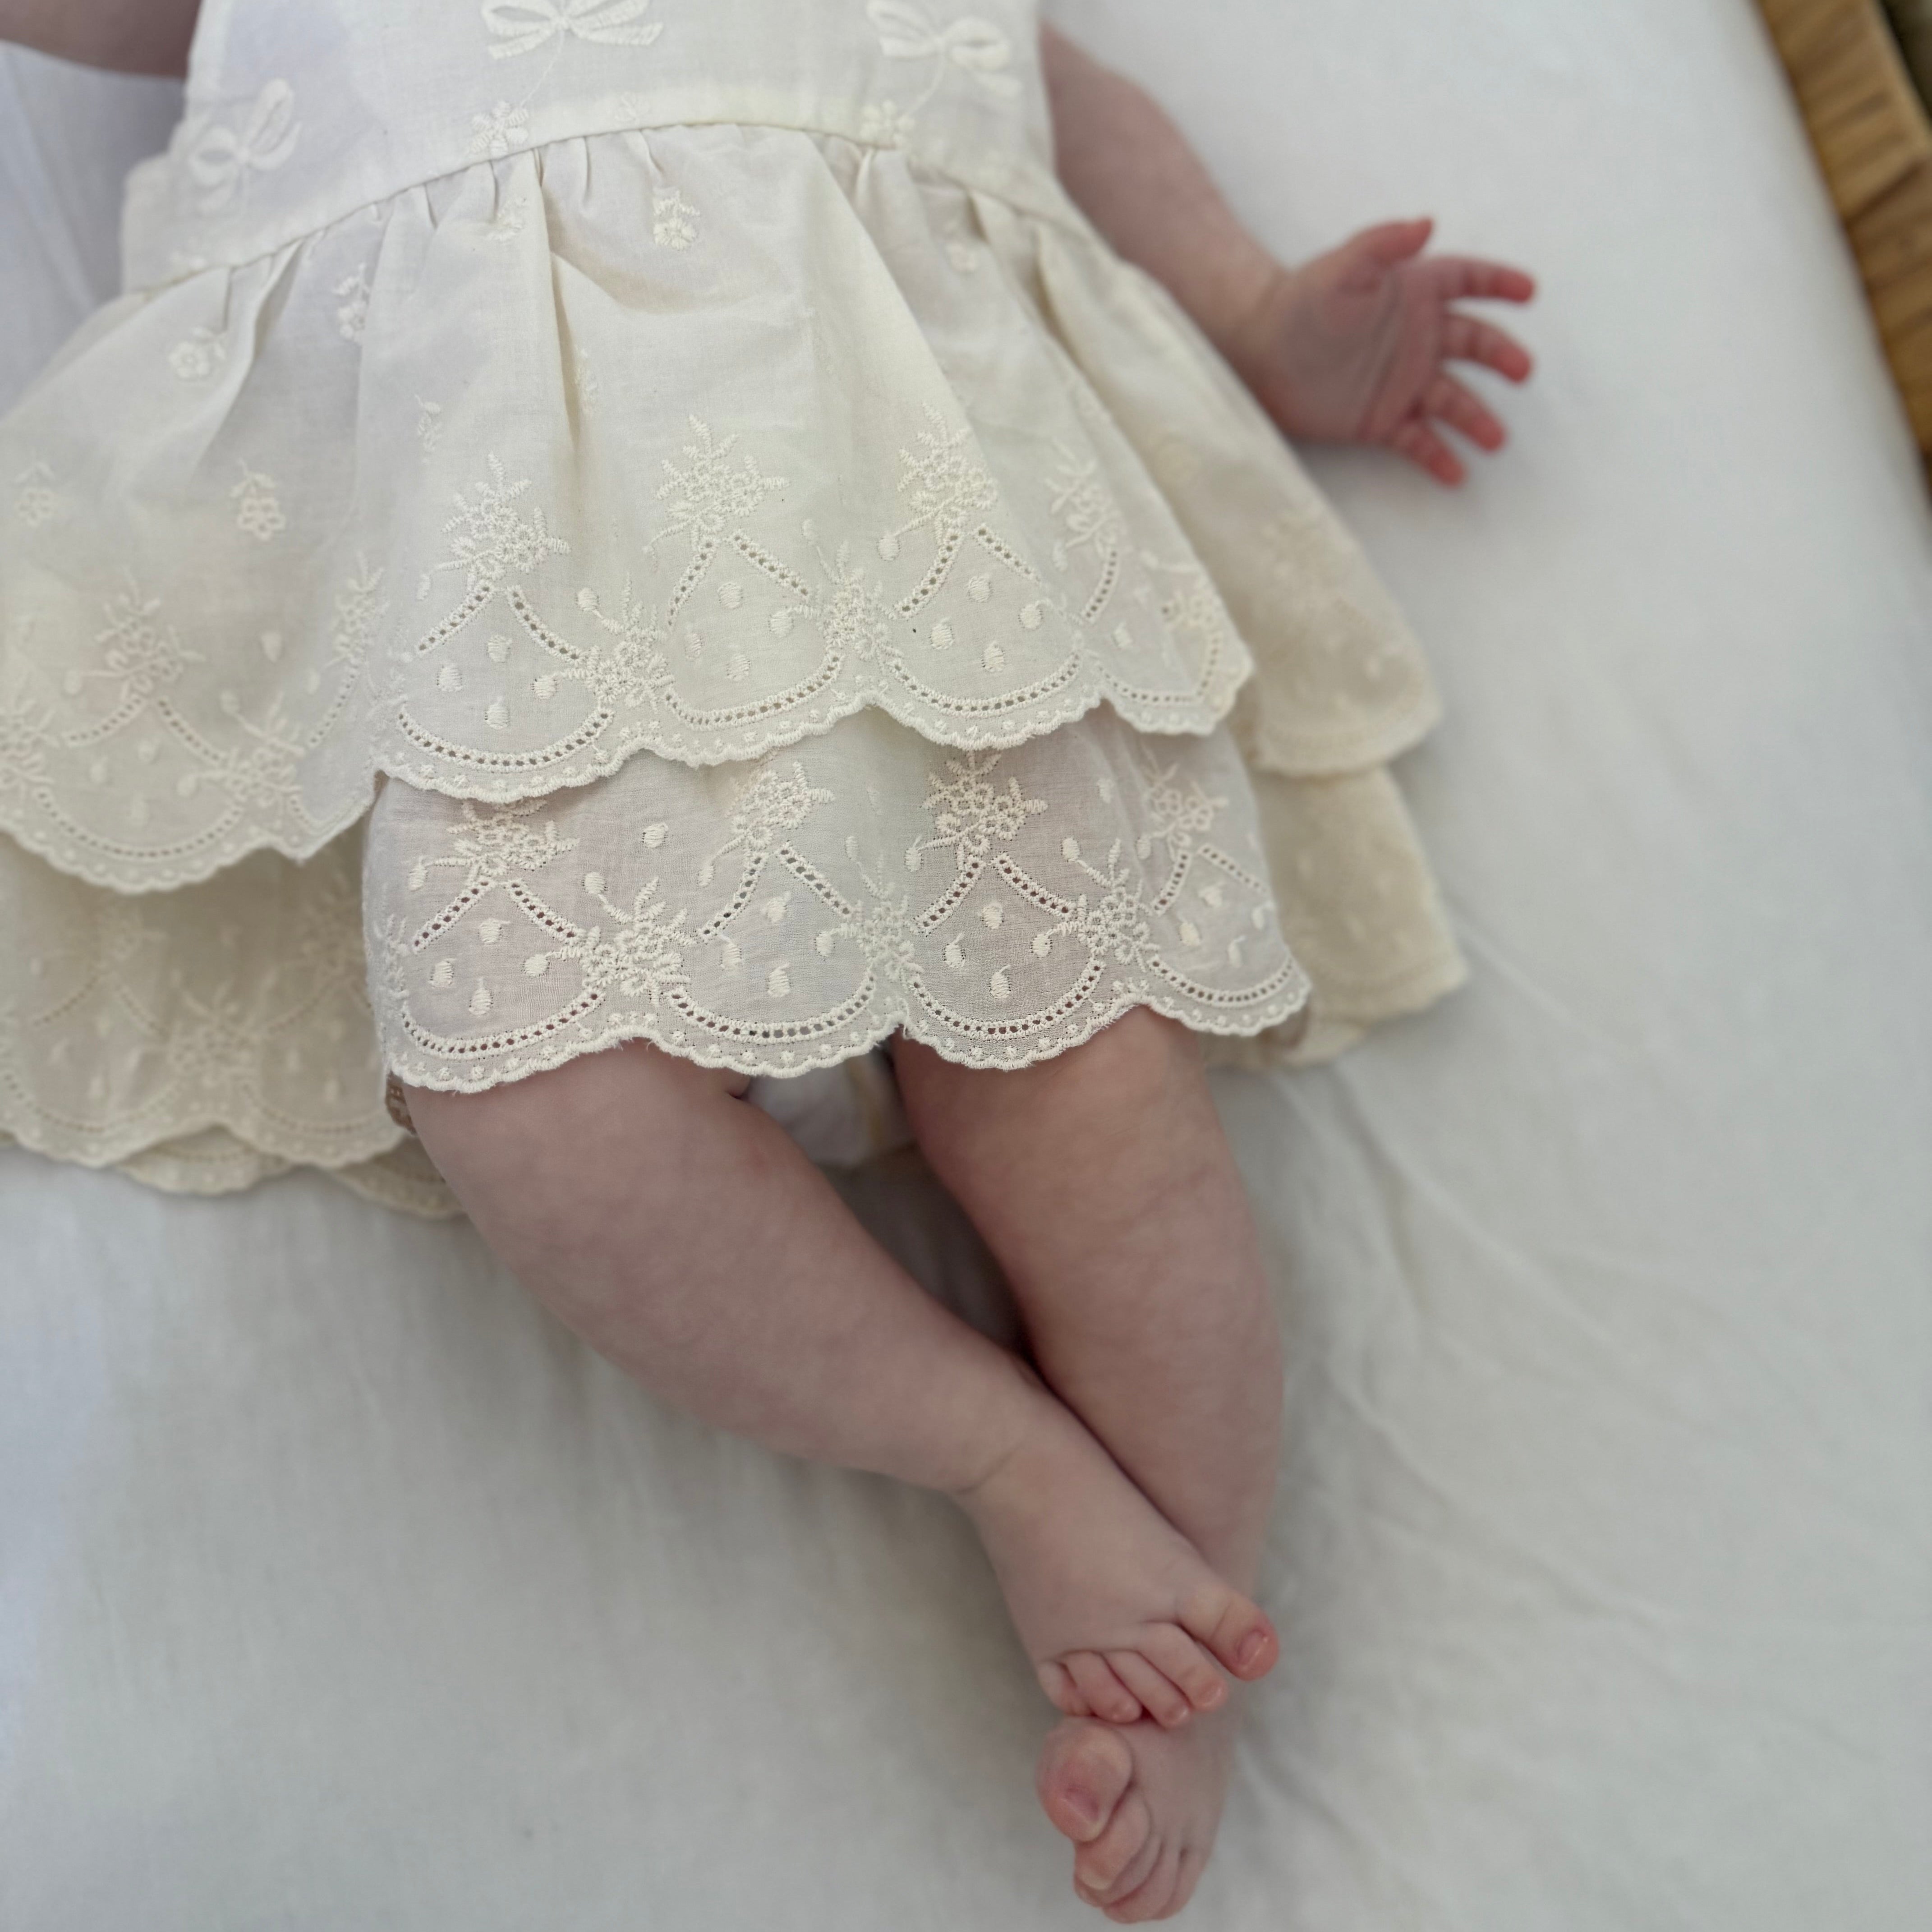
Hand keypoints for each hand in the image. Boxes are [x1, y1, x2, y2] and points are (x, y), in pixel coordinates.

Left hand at [1225, 218, 1535, 485]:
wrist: (1257, 353)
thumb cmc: (1298, 302)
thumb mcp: (1341, 266)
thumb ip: (1383, 244)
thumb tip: (1427, 223)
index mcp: (1414, 293)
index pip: (1468, 281)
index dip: (1499, 284)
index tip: (1528, 293)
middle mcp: (1418, 338)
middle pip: (1473, 344)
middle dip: (1500, 356)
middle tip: (1520, 371)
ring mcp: (1404, 382)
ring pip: (1452, 400)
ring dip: (1476, 418)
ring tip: (1496, 439)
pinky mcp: (1383, 421)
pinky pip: (1418, 441)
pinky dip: (1438, 457)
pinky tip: (1458, 475)